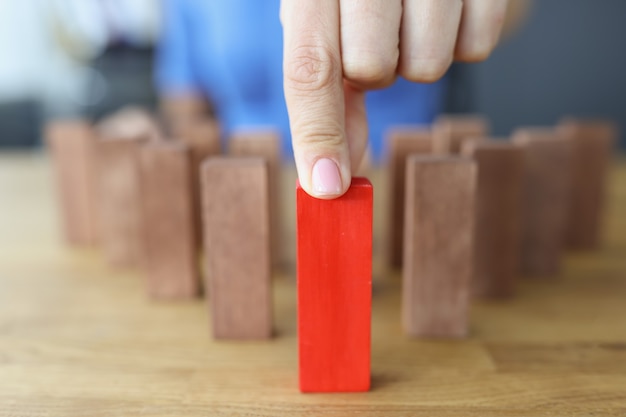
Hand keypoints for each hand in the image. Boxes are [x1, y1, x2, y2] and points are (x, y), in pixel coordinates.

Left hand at [282, 0, 508, 197]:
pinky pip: (477, 46)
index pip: (309, 67)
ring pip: (427, 65)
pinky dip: (461, 41)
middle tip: (379, 38)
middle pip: (370, 69)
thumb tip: (331, 176)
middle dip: (375, 73)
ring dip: (418, 59)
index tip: (328, 187)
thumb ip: (326, 96)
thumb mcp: (328, 26)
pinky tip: (449, 10)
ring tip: (412, 20)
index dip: (318, 132)